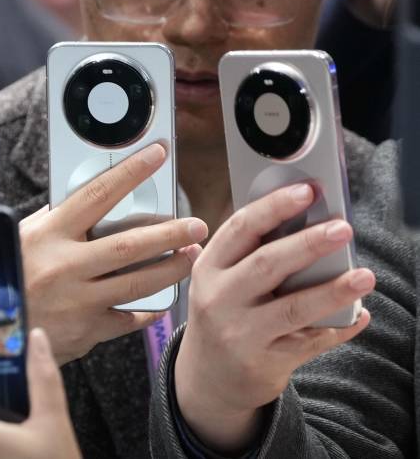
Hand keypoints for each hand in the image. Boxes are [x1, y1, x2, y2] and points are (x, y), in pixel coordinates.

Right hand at [20, 143, 207, 363]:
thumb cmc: (4, 279)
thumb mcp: (20, 240)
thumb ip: (51, 220)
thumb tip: (79, 199)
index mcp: (49, 236)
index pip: (97, 195)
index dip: (130, 173)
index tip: (156, 156)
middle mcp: (66, 267)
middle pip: (129, 244)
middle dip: (170, 232)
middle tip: (195, 225)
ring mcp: (78, 301)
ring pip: (138, 283)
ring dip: (171, 268)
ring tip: (190, 256)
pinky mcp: (86, 331)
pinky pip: (128, 319)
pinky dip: (147, 310)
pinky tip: (160, 302)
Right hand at [175, 184, 373, 452]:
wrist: (207, 380)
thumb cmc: (221, 316)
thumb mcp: (219, 283)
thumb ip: (247, 254)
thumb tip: (301, 217)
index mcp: (209, 269)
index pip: (240, 229)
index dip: (274, 207)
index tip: (305, 191)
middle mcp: (220, 299)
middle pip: (267, 264)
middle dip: (309, 243)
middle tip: (342, 228)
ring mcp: (241, 333)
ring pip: (294, 307)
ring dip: (333, 290)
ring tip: (364, 276)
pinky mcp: (264, 361)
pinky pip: (311, 341)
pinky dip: (339, 327)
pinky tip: (359, 314)